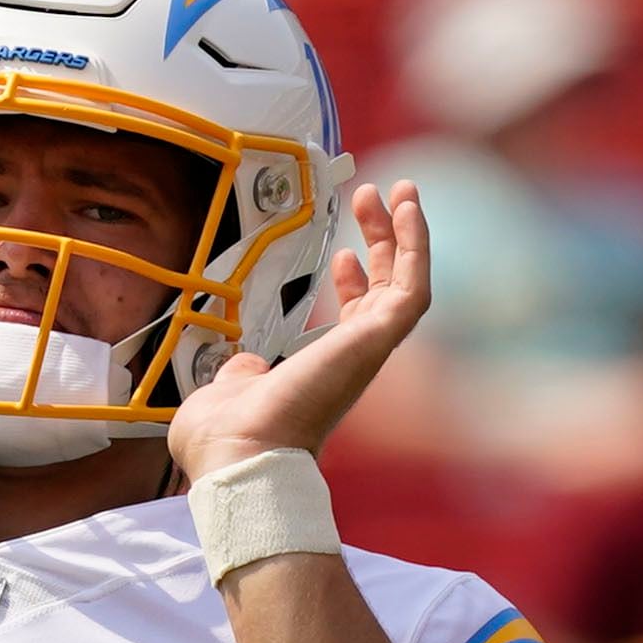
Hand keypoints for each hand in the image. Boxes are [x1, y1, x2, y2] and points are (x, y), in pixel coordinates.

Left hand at [170, 178, 430, 478]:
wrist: (238, 452)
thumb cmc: (225, 437)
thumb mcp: (230, 389)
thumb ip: (243, 373)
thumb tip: (245, 366)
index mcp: (323, 370)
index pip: (353, 321)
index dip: (353, 284)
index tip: (341, 253)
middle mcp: (352, 360)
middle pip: (383, 291)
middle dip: (381, 243)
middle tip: (372, 199)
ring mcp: (367, 350)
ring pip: (405, 284)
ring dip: (405, 235)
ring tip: (401, 190)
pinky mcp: (377, 340)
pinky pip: (413, 288)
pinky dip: (417, 248)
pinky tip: (409, 211)